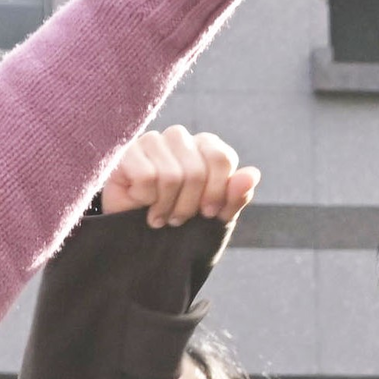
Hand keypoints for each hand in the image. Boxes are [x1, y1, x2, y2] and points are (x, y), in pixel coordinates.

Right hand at [102, 125, 259, 226]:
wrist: (140, 241)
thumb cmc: (179, 222)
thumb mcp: (214, 216)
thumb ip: (234, 196)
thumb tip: (252, 175)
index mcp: (205, 147)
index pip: (222, 158)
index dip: (218, 192)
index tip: (208, 214)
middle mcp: (178, 137)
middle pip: (196, 171)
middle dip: (189, 206)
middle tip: (179, 220)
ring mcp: (151, 141)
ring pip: (171, 176)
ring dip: (167, 207)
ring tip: (161, 216)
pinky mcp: (126, 152)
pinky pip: (147, 177)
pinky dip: (147, 200)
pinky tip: (142, 207)